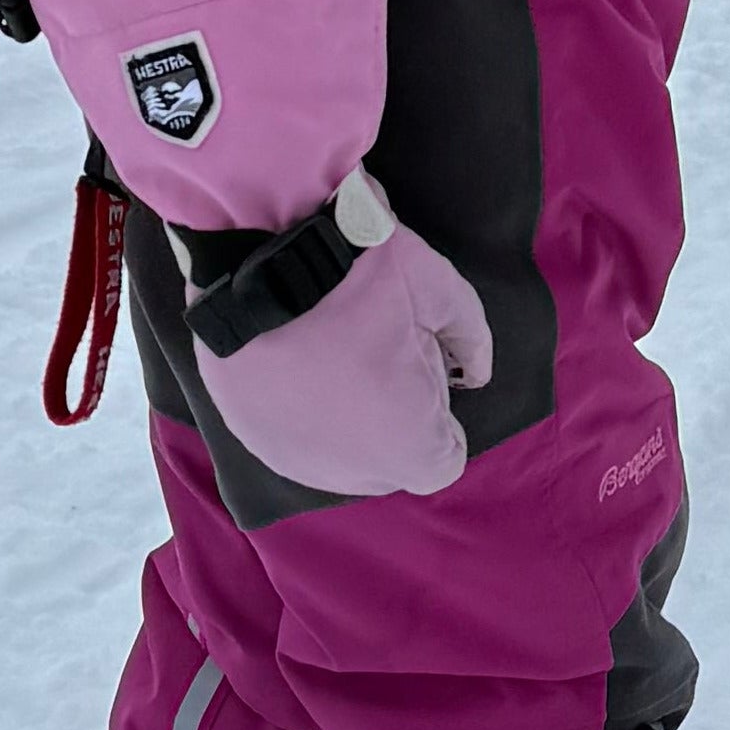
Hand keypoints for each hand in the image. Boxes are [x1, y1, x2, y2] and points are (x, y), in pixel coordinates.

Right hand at [183, 180, 492, 498]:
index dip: (439, 415)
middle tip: (379, 358)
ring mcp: (295, 459)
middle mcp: (351, 472)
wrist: (257, 257)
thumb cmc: (357, 275)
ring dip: (347, 423)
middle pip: (390, 464)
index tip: (420, 373)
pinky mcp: (254, 439)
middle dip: (394, 421)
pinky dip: (302, 414)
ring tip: (336, 360)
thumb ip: (471, 338)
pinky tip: (300, 367)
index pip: (443, 460)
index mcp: (406, 446)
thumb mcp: (439, 288)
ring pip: (339, 459)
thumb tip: (476, 374)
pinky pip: (293, 441)